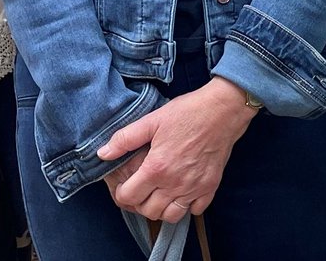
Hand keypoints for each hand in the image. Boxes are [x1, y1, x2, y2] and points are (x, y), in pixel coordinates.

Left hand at [97, 77, 254, 220]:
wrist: (223, 110)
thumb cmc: (188, 112)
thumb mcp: (153, 119)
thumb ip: (125, 138)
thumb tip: (102, 153)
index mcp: (157, 168)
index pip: (129, 197)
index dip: (121, 193)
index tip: (123, 185)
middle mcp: (174, 183)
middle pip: (148, 211)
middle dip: (139, 203)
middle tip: (139, 189)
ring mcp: (193, 188)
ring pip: (170, 216)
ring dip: (160, 209)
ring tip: (159, 194)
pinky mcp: (209, 187)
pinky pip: (194, 211)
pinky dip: (186, 207)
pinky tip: (182, 192)